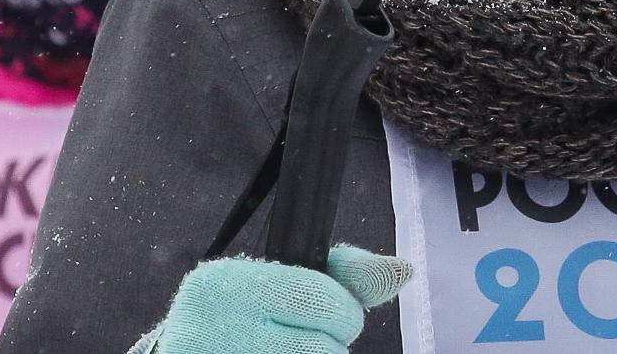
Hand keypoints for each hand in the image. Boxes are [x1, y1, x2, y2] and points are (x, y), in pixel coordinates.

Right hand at [141, 246, 414, 353]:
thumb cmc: (238, 321)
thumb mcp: (277, 286)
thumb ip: (341, 277)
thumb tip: (403, 270)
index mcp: (223, 285)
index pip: (325, 301)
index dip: (341, 313)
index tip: (325, 314)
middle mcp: (213, 330)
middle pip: (326, 351)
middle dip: (330, 348)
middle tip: (296, 342)